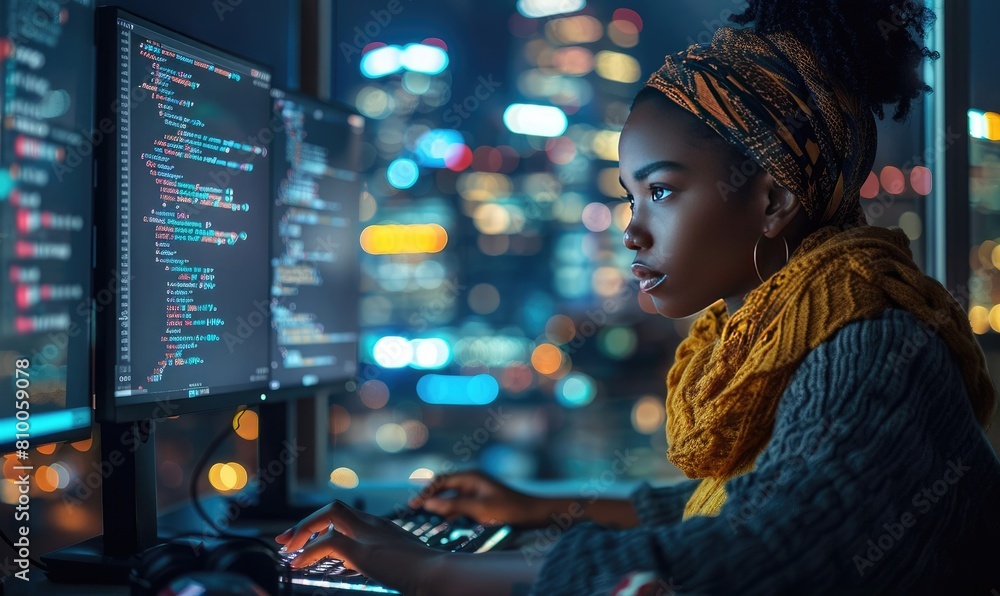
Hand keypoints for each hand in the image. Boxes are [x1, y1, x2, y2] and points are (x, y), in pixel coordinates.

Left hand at [275, 500, 441, 593]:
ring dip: (304, 529)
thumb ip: (385, 562)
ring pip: (329, 514)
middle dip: (308, 521)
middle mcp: (375, 525)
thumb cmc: (429, 574)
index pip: (348, 517)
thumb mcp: (403, 565)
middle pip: (335, 508)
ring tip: (288, 548)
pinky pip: (328, 542)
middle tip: (288, 538)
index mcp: (384, 529)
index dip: (324, 526)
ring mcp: (370, 534)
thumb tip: (372, 569)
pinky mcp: (364, 549)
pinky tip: (299, 564)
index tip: (309, 541)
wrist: (440, 575)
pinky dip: (308, 552)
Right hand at [408, 470, 543, 525]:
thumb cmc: (507, 509)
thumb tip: (429, 504)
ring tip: (425, 519)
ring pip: (451, 497)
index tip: (413, 505)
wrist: (531, 513)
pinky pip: (460, 504)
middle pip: (444, 487)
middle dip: (429, 498)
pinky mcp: (480, 500)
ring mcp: (476, 490)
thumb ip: (453, 506)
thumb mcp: (478, 509)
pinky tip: (444, 522)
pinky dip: (451, 512)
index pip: (440, 481)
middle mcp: (471, 480)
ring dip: (439, 506)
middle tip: (414, 511)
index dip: (425, 492)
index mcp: (470, 477)